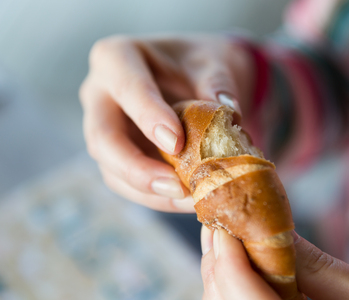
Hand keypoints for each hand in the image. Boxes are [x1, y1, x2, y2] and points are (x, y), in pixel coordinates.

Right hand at [79, 34, 252, 211]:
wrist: (195, 76)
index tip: (177, 144)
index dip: (148, 116)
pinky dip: (155, 197)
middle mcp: (100, 94)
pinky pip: (126, 182)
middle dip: (137, 169)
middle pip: (103, 138)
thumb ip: (217, 83)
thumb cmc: (199, 63)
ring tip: (190, 200)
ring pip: (110, 168)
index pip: (126, 87)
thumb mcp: (213, 62)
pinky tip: (186, 200)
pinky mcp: (117, 153)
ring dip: (148, 192)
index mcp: (117, 57)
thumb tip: (230, 112)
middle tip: (177, 187)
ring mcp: (105, 127)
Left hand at [200, 226, 348, 299]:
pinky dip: (239, 287)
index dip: (226, 259)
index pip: (244, 298)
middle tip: (217, 224)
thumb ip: (315, 266)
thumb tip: (272, 225)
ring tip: (226, 239)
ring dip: (223, 274)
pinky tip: (245, 264)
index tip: (220, 222)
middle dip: (219, 263)